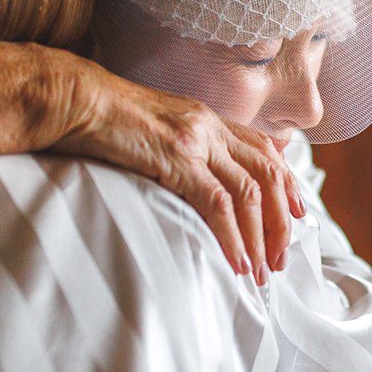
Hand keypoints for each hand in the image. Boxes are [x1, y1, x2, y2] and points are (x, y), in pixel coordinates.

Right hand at [48, 60, 305, 280]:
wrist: (73, 100)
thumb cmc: (102, 120)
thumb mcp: (154, 129)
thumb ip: (184, 147)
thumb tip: (200, 175)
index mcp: (207, 119)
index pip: (264, 151)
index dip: (287, 184)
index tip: (298, 215)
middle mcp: (210, 126)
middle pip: (267, 175)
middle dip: (281, 222)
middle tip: (281, 259)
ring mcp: (196, 141)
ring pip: (249, 194)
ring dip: (260, 237)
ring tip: (261, 271)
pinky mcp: (177, 158)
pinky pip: (217, 203)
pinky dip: (232, 237)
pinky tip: (237, 261)